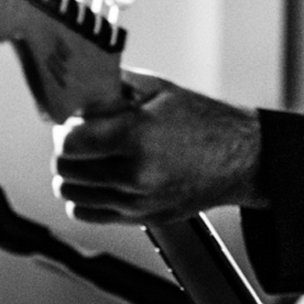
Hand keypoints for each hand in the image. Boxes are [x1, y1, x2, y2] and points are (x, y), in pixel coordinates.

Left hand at [51, 68, 266, 224]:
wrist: (239, 158)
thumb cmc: (203, 120)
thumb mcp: (158, 90)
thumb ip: (114, 86)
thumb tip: (78, 85)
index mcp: (137, 135)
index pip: (70, 141)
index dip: (64, 129)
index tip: (71, 121)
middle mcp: (134, 172)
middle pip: (65, 168)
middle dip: (65, 149)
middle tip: (79, 136)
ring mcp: (136, 201)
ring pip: (71, 193)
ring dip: (72, 173)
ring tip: (90, 157)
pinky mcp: (140, 218)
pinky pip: (88, 214)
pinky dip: (83, 198)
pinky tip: (98, 179)